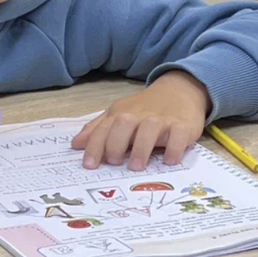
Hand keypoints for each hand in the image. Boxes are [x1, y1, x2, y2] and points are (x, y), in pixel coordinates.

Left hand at [70, 71, 209, 171]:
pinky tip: (168, 161)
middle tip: (113, 162)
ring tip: (136, 166)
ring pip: (149, 128)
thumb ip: (98, 129)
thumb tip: (75, 144)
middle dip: (115, 143)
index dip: (94, 146)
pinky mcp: (182, 125)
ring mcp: (161, 120)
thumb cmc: (144, 109)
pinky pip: (178, 135)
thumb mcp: (118, 114)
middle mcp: (140, 115)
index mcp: (121, 114)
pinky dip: (173, 148)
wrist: (178, 91)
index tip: (88, 165)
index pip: (104, 128)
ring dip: (141, 147)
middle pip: (123, 124)